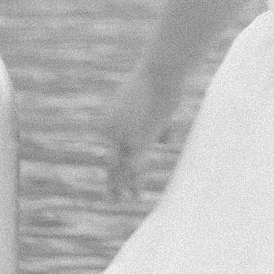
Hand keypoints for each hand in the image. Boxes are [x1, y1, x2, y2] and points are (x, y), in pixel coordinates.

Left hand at [103, 66, 173, 202]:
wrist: (160, 72)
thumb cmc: (161, 81)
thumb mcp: (155, 105)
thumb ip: (159, 126)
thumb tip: (165, 142)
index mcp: (108, 120)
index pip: (110, 149)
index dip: (114, 165)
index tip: (116, 178)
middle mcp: (109, 131)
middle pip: (110, 161)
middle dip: (113, 180)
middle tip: (110, 197)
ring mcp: (121, 136)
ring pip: (119, 168)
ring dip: (121, 186)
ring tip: (120, 201)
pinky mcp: (136, 140)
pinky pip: (134, 167)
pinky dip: (135, 182)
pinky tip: (136, 195)